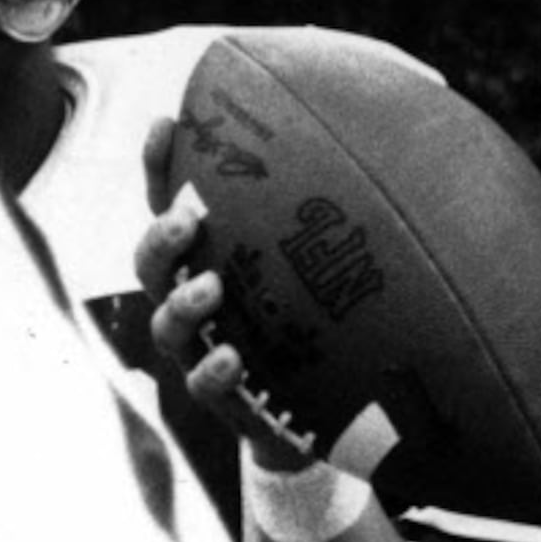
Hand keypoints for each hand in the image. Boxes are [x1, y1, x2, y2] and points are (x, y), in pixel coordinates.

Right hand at [133, 116, 307, 471]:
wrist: (316, 416)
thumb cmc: (313, 326)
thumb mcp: (321, 270)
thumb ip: (335, 219)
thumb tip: (388, 142)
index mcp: (210, 260)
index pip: (170, 207)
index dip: (159, 168)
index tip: (165, 125)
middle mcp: (192, 302)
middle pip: (151, 265)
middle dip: (162, 239)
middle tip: (186, 220)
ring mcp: (198, 351)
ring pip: (166, 325)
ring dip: (183, 304)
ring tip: (210, 288)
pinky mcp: (221, 399)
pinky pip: (203, 385)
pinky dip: (213, 371)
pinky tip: (232, 358)